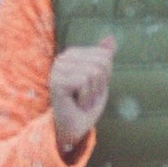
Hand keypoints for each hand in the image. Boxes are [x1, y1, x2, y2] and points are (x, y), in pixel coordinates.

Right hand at [50, 32, 116, 159]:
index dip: (106, 76)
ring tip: (83, 101)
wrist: (73, 129)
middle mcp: (63, 58)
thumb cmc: (86, 105)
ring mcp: (58, 69)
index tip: (94, 88)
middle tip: (88, 96)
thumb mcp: (101, 80)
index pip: (104, 56)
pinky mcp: (57, 81)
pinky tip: (77, 104)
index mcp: (73, 54)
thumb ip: (104, 58)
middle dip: (101, 84)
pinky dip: (86, 98)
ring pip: (94, 72)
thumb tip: (111, 37)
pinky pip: (84, 82)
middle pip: (101, 62)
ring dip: (93, 93)